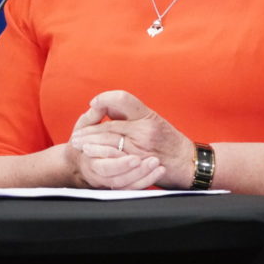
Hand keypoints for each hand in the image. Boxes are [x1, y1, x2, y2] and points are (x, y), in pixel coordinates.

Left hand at [69, 90, 194, 189]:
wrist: (187, 162)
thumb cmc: (169, 141)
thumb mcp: (154, 121)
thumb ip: (131, 115)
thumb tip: (107, 108)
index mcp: (148, 115)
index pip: (122, 99)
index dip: (105, 99)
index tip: (94, 104)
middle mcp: (145, 129)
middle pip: (109, 126)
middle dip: (89, 130)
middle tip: (76, 135)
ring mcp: (141, 147)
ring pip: (109, 143)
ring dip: (90, 144)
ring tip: (78, 145)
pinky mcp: (139, 164)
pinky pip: (115, 159)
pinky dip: (100, 157)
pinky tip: (91, 157)